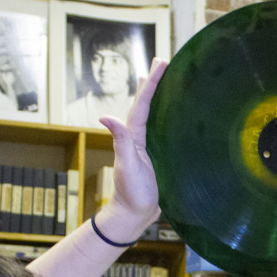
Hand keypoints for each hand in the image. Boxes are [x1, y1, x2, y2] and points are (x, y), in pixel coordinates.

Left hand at [97, 58, 167, 237]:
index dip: (151, 83)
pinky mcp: (157, 156)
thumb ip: (120, 142)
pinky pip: (162, 129)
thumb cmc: (132, 194)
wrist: (136, 215)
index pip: (143, 104)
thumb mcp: (127, 167)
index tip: (161, 62)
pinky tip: (172, 114)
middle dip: (153, 82)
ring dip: (158, 96)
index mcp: (134, 137)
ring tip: (162, 78)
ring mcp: (148, 146)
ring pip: (154, 114)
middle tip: (162, 61)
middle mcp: (139, 138)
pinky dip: (165, 116)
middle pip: (146, 104)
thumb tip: (105, 116)